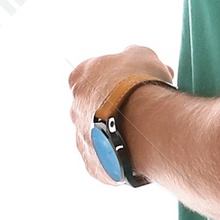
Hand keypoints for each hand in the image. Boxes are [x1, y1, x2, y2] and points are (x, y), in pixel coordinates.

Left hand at [67, 48, 173, 184]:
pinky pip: (108, 160)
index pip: (94, 76)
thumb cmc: (140, 84)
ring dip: (118, 135)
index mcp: (80, 78)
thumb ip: (133, 55)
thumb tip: (136, 57)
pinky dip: (121, 157)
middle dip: (115, 109)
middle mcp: (75, 109)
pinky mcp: (93, 165)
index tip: (136, 84)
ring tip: (144, 137)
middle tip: (142, 112)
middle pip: (95, 108)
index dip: (117, 80)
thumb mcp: (143, 54)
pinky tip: (139, 153)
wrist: (144, 123)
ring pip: (101, 136)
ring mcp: (81, 139)